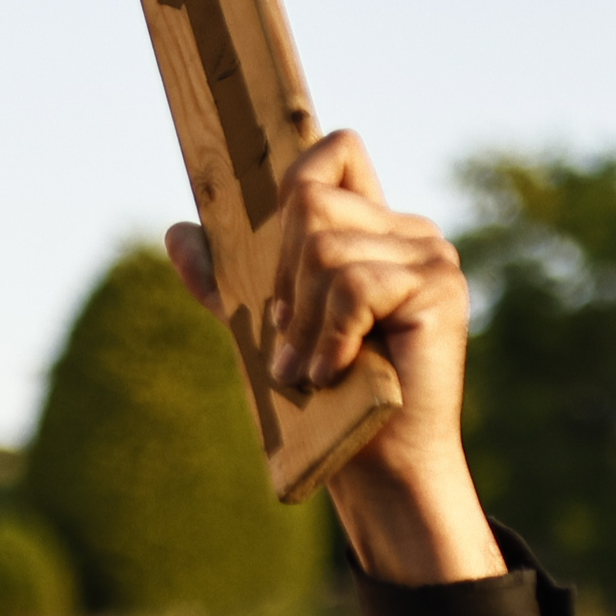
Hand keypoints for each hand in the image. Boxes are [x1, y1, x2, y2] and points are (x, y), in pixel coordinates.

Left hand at [166, 129, 501, 581]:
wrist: (380, 464)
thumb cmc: (329, 400)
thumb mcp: (266, 329)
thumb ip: (227, 280)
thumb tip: (175, 230)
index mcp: (374, 229)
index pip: (335, 152)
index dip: (297, 182)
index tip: (280, 258)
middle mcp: (410, 231)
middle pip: (310, 205)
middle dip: (284, 282)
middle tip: (294, 346)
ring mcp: (431, 255)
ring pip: (325, 249)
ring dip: (305, 323)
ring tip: (314, 369)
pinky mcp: (439, 286)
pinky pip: (353, 285)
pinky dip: (331, 336)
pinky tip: (335, 372)